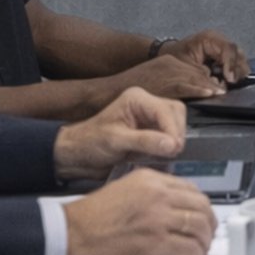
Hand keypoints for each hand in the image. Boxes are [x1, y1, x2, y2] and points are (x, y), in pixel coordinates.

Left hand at [54, 86, 186, 180]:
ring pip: (176, 123)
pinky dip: (169, 146)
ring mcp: (149, 117)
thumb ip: (145, 141)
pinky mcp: (150, 130)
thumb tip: (172, 144)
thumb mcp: (116, 141)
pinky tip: (161, 156)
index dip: (172, 130)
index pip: (165, 110)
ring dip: (174, 139)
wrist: (77, 154)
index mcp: (136, 99)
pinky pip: (169, 135)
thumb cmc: (90, 143)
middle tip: (172, 152)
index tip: (174, 148)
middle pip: (176, 113)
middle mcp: (145, 105)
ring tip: (165, 155)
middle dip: (176, 133)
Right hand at [61, 169, 216, 254]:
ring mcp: (160, 220)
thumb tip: (174, 205)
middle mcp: (159, 196)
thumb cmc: (91, 217)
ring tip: (201, 248)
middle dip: (209, 223)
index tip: (201, 215)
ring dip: (205, 240)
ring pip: (200, 227)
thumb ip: (151, 192)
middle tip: (207, 233)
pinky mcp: (157, 244)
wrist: (71, 235)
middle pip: (201, 207)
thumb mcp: (124, 189)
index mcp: (151, 180)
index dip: (201, 205)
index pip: (191, 189)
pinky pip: (190, 248)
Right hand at [111, 53, 227, 102]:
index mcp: (169, 62)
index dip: (207, 81)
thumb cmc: (129, 94)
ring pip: (196, 77)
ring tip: (222, 95)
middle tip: (225, 93)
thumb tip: (190, 98)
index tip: (218, 89)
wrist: (107, 92)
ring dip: (210, 87)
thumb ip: (172, 87)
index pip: (195, 70)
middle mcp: (170, 63)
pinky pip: (187, 85)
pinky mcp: (165, 82)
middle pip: (199, 72)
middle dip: (212, 83)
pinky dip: (200, 89)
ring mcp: (167, 71)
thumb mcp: (154, 84)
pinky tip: (211, 93)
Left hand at [160, 29, 247, 84]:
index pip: (228, 48)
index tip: (230, 79)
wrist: (169, 55)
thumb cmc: (175, 58)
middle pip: (238, 53)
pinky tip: (226, 79)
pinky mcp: (224, 55)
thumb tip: (219, 86)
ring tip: (227, 82)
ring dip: (236, 72)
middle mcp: (219, 40)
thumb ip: (204, 76)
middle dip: (237, 70)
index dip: (231, 64)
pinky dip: (233, 72)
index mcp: (209, 38)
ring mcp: (223, 47)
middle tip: (231, 83)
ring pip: (240, 58)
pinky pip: (236, 63)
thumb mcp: (187, 68)